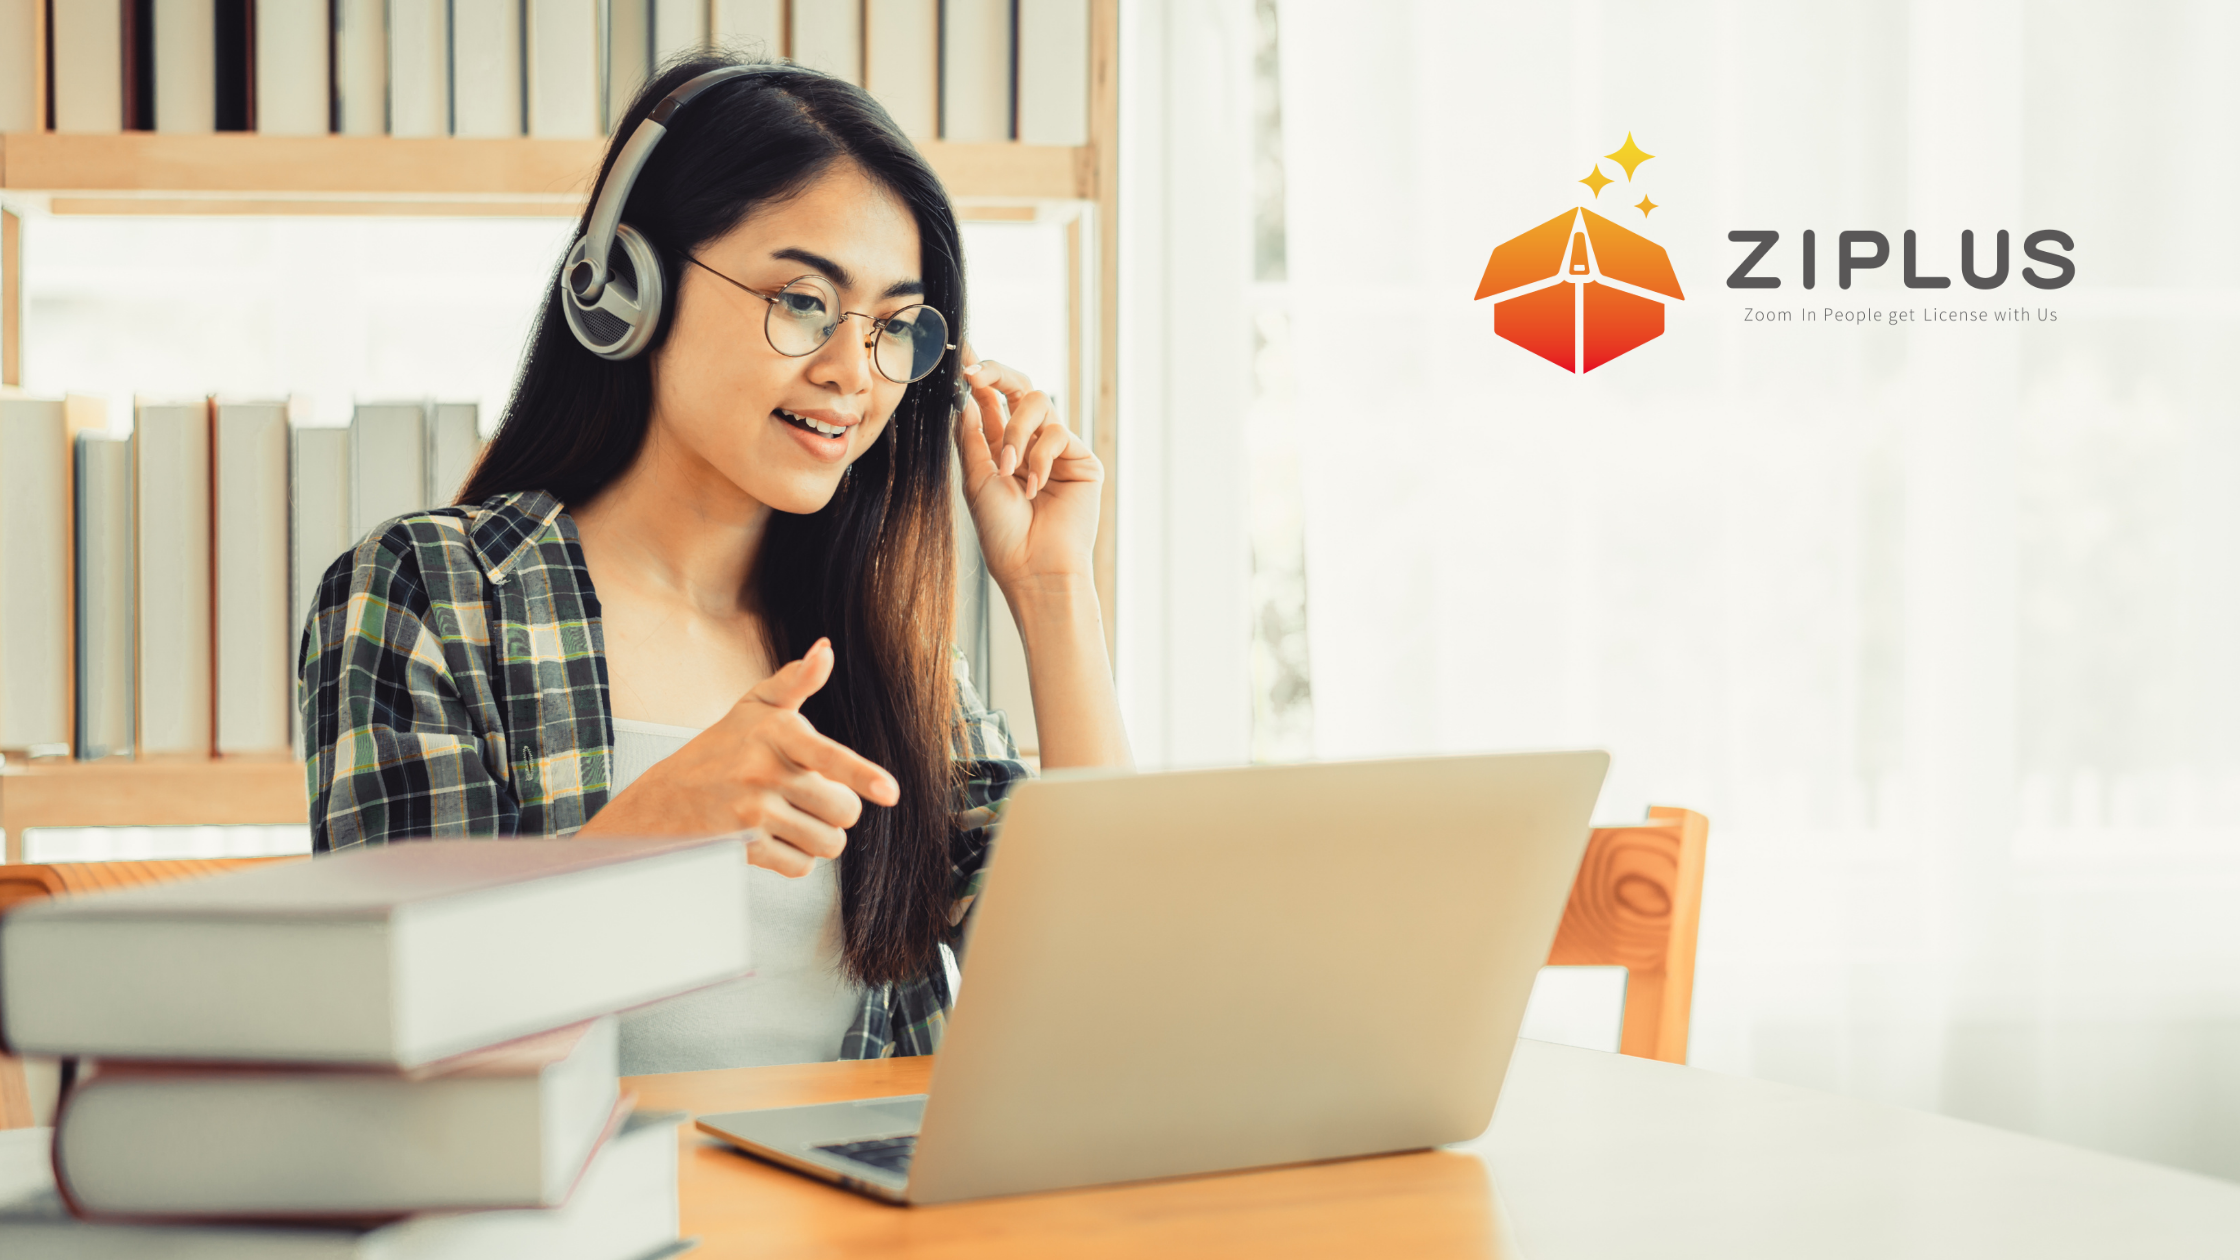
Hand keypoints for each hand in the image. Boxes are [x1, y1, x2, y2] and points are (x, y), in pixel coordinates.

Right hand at [575, 638, 900, 876]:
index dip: (861, 775)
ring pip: (828, 842)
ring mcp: (753, 813)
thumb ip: (795, 681)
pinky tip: (774, 837)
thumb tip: (825, 650)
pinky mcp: (745, 849)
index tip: (889, 792)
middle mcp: (763, 773)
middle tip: (809, 796)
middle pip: (844, 810)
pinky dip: (796, 858)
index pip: (827, 756)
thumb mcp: (754, 707)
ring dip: (818, 836)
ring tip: (790, 816)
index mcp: (775, 734)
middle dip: (837, 809)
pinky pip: (802, 866)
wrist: (663, 799)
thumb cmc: (720, 749)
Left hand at [954, 349, 1102, 594]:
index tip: (963, 352)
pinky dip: (1040, 458)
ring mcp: (1057, 450)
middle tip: (975, 373)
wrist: (1034, 567)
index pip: (991, 400)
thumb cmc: (1002, 533)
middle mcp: (1029, 443)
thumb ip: (972, 436)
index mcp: (1000, 448)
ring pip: (1037, 403)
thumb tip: (968, 396)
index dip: (980, 375)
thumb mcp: (976, 480)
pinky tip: (1035, 487)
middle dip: (997, 373)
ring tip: (1008, 470)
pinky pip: (1057, 434)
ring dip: (1016, 434)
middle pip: (1018, 388)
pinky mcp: (1081, 459)